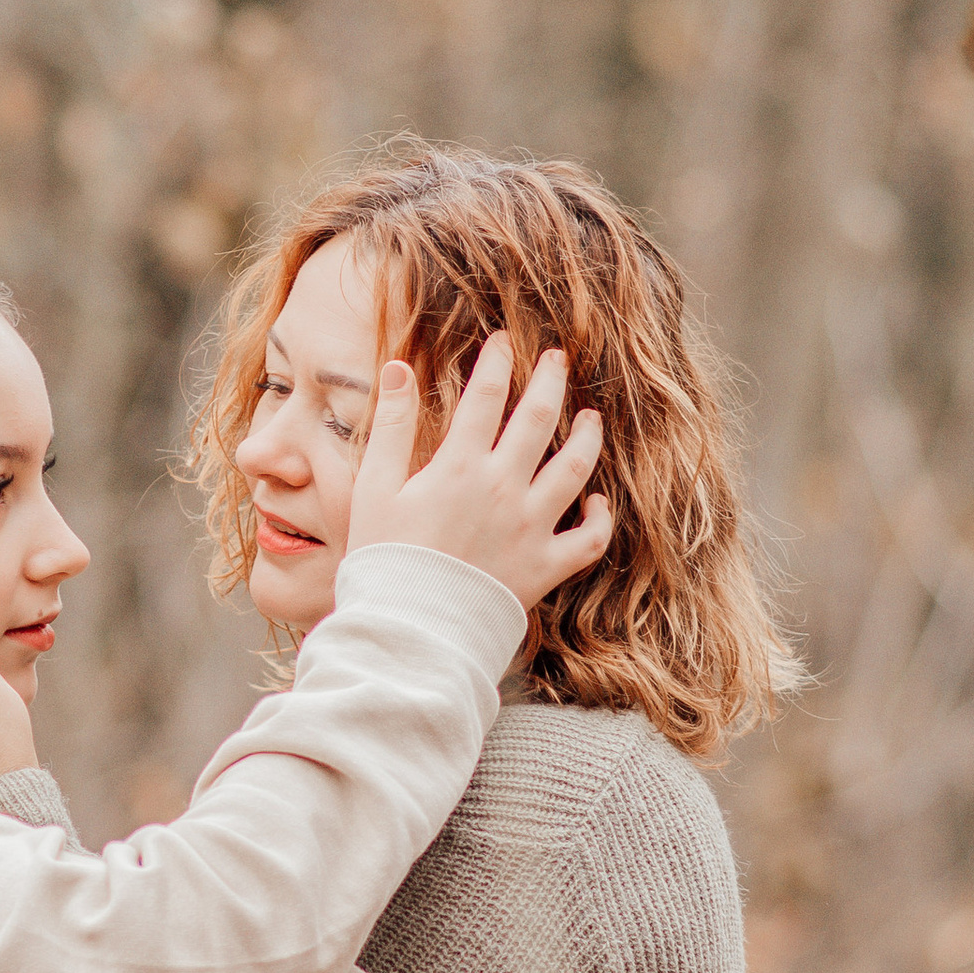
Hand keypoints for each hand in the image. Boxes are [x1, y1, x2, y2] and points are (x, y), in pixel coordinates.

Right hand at [346, 338, 611, 622]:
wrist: (408, 631)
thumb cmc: (383, 559)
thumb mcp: (373, 487)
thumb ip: (391, 425)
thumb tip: (397, 367)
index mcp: (460, 466)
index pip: (486, 397)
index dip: (496, 363)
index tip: (502, 341)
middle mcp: (504, 489)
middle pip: (539, 420)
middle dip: (550, 381)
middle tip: (558, 358)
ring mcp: (531, 528)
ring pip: (575, 470)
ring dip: (586, 438)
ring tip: (590, 417)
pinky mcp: (545, 567)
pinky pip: (588, 540)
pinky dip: (599, 519)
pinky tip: (596, 501)